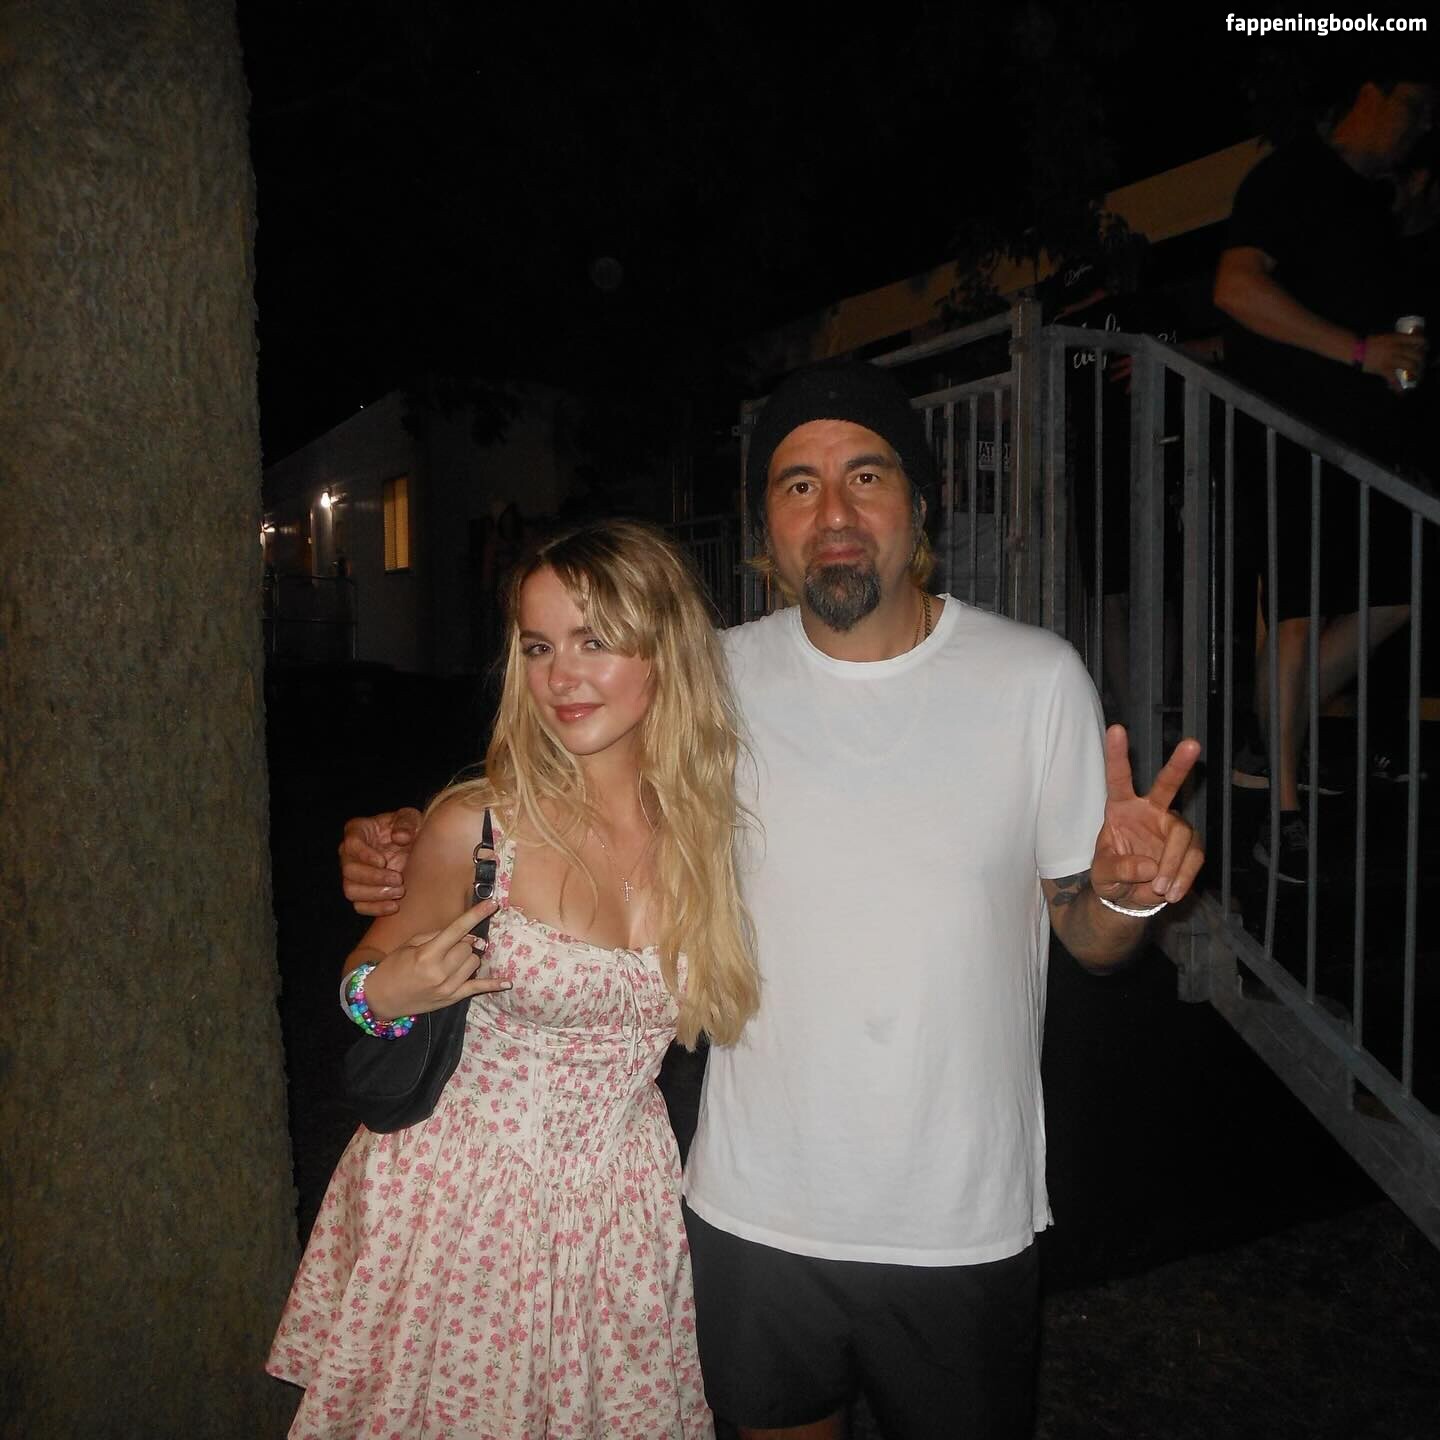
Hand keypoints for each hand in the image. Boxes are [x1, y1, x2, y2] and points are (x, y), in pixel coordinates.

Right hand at [340, 807, 422, 915]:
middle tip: (398, 879)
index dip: (365, 854)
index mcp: (357, 831)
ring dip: (375, 894)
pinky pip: (360, 906)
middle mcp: (349, 854)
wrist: (415, 850)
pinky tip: (394, 906)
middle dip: (374, 877)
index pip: (351, 844)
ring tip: (399, 892)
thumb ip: (406, 823)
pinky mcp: (361, 892)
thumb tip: (400, 837)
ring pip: (351, 890)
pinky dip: (375, 908)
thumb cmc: (408, 829)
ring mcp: (353, 875)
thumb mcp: (411, 818)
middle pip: (349, 870)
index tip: (383, 861)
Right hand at [361, 900, 508, 1019]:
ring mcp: (448, 987)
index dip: (476, 915)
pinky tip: (507, 982)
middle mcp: (440, 972)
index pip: (457, 930)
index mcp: (428, 955)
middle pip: (468, 947)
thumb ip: (437, 936)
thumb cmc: (393, 967)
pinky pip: (477, 989)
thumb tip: (466, 934)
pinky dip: (493, 985)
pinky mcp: (452, 999)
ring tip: (453, 960)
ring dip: (468, 957)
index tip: (492, 903)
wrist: (379, 998)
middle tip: (450, 944)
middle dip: (463, 942)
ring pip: (474, 963)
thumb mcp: (410, 944)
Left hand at [1092, 725, 1204, 906]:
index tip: (1116, 729)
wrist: (1129, 899)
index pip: (1118, 778)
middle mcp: (1149, 811)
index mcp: (1120, 808)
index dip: (1117, 755)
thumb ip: (1119, 869)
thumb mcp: (1103, 876)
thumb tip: (1148, 866)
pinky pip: (1194, 857)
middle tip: (1192, 744)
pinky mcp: (1189, 847)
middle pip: (1166, 785)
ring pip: (1182, 834)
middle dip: (1179, 765)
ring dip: (1173, 864)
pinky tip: (1171, 892)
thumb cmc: (1110, 877)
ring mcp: (1171, 827)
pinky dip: (1183, 877)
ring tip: (1158, 889)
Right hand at [1361, 331, 1426, 393]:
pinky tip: (1401, 393)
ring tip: (1416, 376)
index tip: (1422, 348)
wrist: (1357, 349)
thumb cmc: (1370, 343)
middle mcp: (1397, 348)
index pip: (1418, 340)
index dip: (1423, 345)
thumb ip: (1397, 341)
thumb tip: (1408, 346)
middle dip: (1421, 361)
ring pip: (1410, 366)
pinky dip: (1398, 387)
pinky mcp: (1384, 369)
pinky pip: (1394, 379)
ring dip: (1415, 372)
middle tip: (1420, 364)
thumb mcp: (1387, 337)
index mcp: (1398, 338)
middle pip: (1417, 355)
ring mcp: (1391, 359)